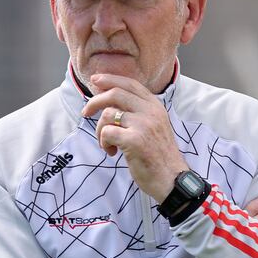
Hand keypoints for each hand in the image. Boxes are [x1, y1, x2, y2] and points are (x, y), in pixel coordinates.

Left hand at [81, 73, 187, 202]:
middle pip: (115, 93)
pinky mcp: (135, 140)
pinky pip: (107, 132)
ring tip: (107, 144)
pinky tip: (112, 152)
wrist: (172, 179)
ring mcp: (143, 125)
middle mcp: (150, 111)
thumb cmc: (159, 156)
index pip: (130, 83)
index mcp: (155, 106)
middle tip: (86, 112)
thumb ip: (138, 112)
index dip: (110, 79)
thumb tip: (110, 99)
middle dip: (95, 101)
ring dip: (100, 131)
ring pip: (107, 115)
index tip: (95, 80)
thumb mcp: (154, 126)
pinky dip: (103, 143)